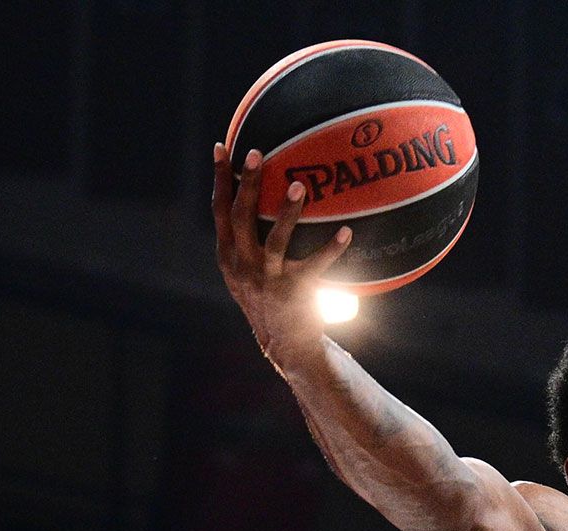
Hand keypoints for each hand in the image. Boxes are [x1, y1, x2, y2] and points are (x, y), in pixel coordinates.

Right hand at [212, 143, 353, 362]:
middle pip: (241, 217)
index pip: (219, 211)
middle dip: (248, 184)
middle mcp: (242, 266)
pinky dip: (332, 248)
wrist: (284, 345)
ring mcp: (267, 280)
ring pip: (275, 240)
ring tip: (300, 186)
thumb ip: (244, 241)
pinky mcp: (294, 292)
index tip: (221, 148)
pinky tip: (348, 232)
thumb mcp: (245, 271)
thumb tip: (254, 196)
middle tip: (257, 153)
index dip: (220, 179)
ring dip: (288, 212)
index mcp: (228, 256)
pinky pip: (316, 266)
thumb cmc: (268, 299)